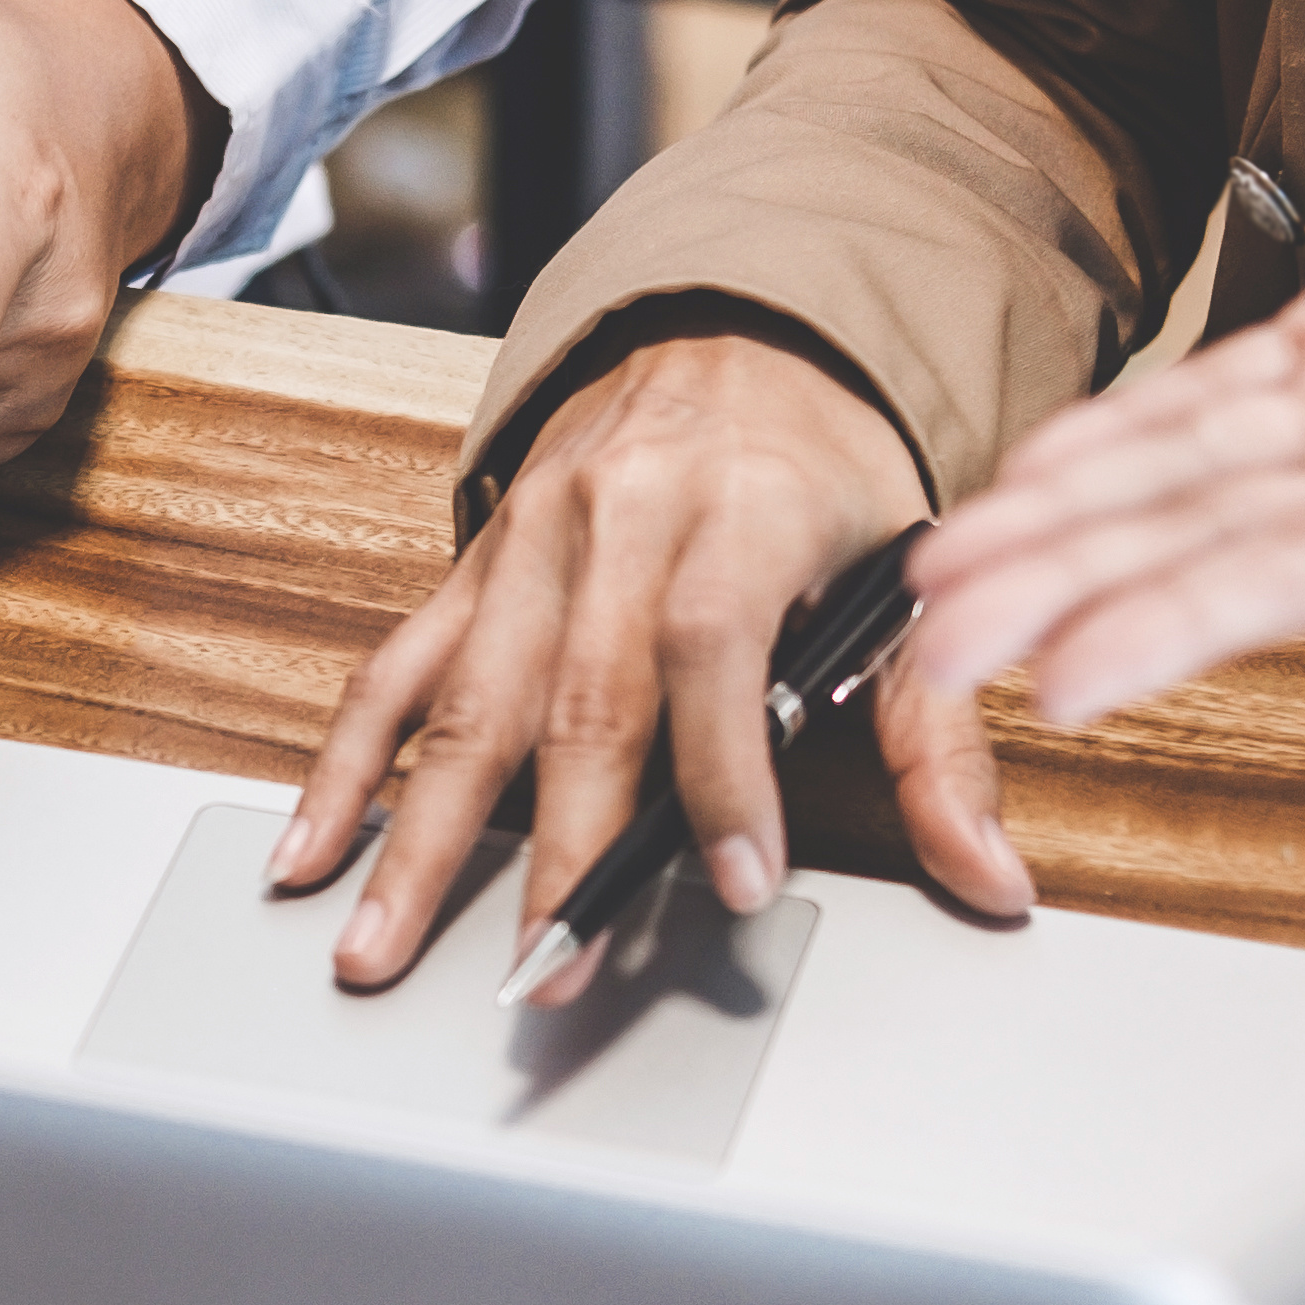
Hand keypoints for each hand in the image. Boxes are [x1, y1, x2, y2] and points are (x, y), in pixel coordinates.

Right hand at [276, 326, 1034, 998]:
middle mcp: (616, 515)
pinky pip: (396, 671)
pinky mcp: (473, 566)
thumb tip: (988, 876)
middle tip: (547, 966)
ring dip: (415, 838)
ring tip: (381, 946)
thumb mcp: (909, 583)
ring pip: (465, 701)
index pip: (708, 644)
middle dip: (555, 850)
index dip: (723, 773)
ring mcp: (527, 542)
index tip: (740, 884)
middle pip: (575, 696)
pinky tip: (317, 851)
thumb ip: (943, 741)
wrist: (738, 337)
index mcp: (738, 504)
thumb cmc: (823, 475)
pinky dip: (350, 769)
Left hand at [904, 139, 1304, 725]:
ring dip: (1065, 520)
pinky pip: (1232, 392)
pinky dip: (1130, 427)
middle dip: (1068, 591)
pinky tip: (1039, 467)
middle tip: (927, 649)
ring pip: (1198, 472)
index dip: (1193, 615)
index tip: (1071, 671)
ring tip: (941, 569)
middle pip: (1218, 541)